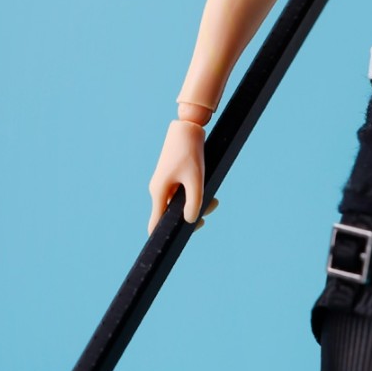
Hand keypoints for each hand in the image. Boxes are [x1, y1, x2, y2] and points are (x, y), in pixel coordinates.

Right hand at [147, 119, 218, 233]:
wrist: (188, 128)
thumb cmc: (190, 152)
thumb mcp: (196, 179)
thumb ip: (194, 202)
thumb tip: (191, 221)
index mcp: (159, 192)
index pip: (155, 224)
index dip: (164, 236)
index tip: (178, 242)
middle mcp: (159, 191)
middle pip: (172, 216)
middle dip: (192, 217)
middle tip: (211, 209)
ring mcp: (166, 185)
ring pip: (180, 205)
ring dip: (198, 205)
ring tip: (215, 200)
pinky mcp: (173, 179)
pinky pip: (183, 194)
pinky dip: (196, 196)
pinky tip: (210, 192)